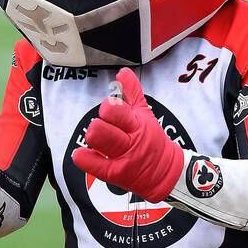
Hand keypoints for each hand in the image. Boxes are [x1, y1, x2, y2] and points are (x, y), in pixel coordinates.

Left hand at [71, 67, 184, 202]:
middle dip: (98, 123)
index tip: (110, 112)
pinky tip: (81, 154)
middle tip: (102, 126)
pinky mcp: (115, 174)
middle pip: (102, 126)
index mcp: (137, 123)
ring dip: (92, 137)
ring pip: (98, 142)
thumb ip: (133, 93)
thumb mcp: (146, 115)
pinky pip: (94, 164)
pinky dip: (83, 158)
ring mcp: (122, 159)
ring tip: (96, 138)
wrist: (166, 173)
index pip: (115, 109)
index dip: (108, 108)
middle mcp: (130, 141)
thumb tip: (123, 72)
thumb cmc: (152, 142)